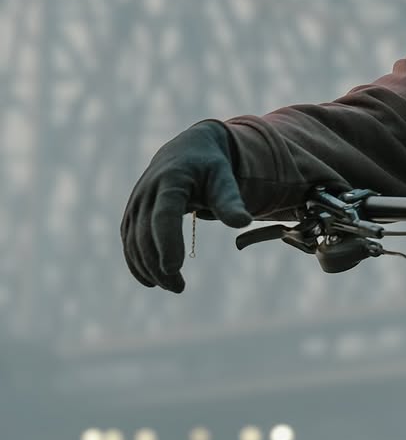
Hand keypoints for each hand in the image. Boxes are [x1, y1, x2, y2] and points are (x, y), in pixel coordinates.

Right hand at [121, 120, 251, 291]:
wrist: (185, 151)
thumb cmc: (210, 166)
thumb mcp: (224, 178)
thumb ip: (230, 200)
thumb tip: (243, 222)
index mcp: (170, 180)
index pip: (164, 215)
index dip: (167, 242)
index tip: (174, 268)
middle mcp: (147, 192)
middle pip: (146, 234)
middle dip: (159, 264)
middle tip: (179, 288)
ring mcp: (136, 203)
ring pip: (134, 241)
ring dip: (148, 268)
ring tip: (173, 286)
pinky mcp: (132, 214)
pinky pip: (129, 241)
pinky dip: (136, 263)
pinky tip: (151, 281)